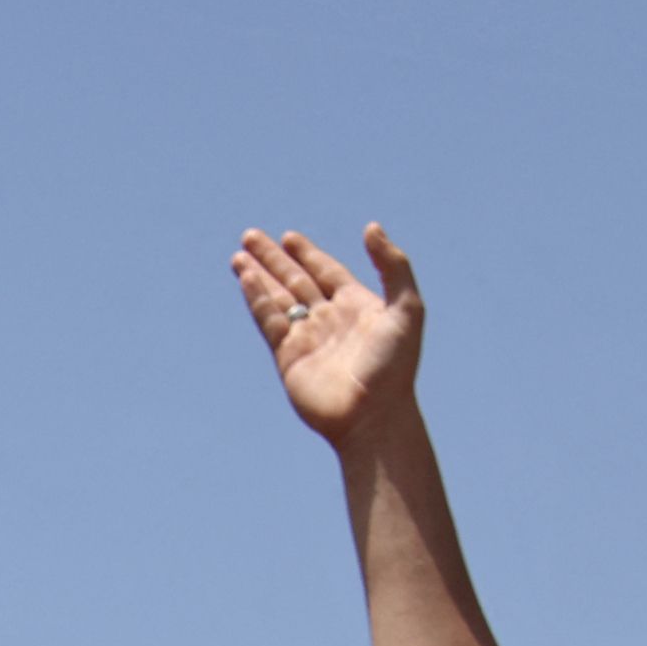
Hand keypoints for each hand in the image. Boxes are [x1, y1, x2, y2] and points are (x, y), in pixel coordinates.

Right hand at [233, 224, 425, 450]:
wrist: (373, 418)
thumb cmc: (395, 368)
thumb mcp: (407, 309)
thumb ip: (393, 265)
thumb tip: (370, 227)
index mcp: (357, 306)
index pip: (327, 271)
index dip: (308, 254)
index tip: (289, 237)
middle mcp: (330, 320)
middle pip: (296, 280)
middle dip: (274, 259)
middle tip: (251, 236)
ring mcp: (307, 338)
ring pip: (278, 298)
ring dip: (258, 276)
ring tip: (239, 255)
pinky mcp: (288, 358)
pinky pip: (269, 320)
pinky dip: (257, 298)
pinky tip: (246, 278)